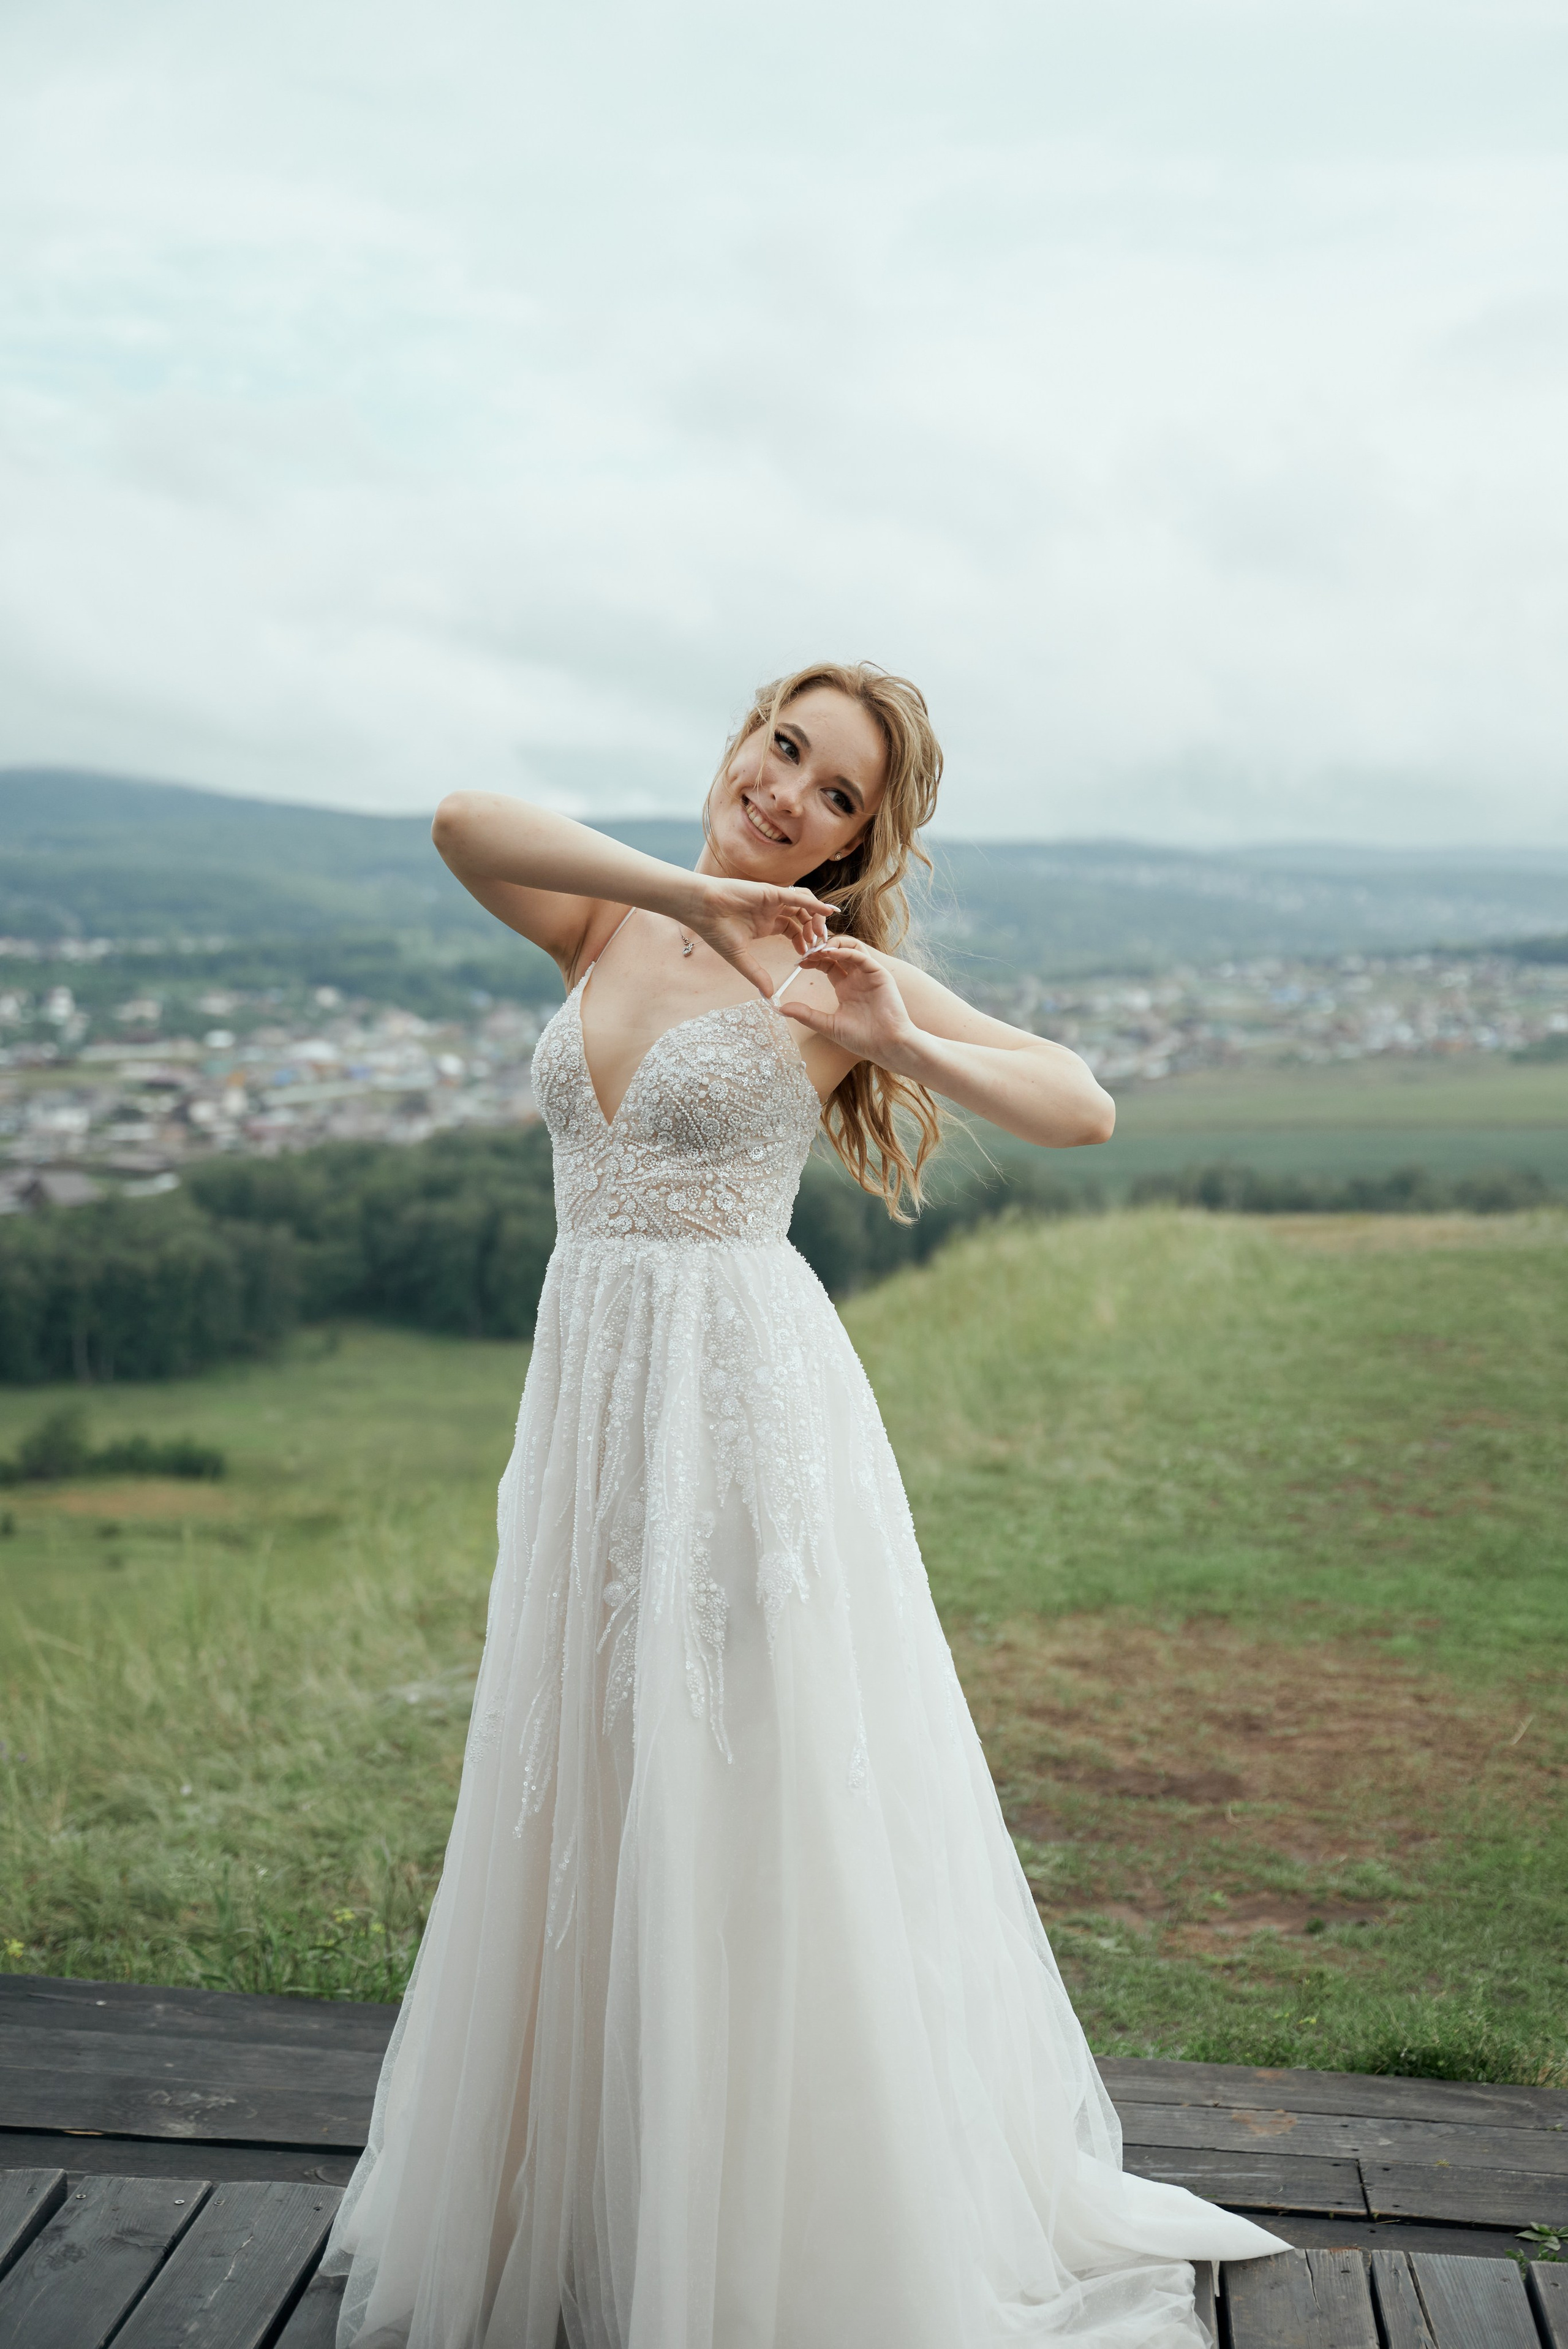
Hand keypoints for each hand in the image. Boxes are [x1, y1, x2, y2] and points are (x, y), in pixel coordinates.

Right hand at [684, 878, 835, 997]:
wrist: (701, 909)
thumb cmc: (714, 929)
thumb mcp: (739, 957)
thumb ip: (755, 974)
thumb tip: (769, 995)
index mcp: (765, 924)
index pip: (793, 932)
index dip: (803, 943)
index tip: (808, 956)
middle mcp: (772, 911)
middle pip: (802, 919)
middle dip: (814, 931)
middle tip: (820, 946)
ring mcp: (772, 900)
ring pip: (804, 906)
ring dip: (816, 919)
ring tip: (821, 934)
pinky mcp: (771, 892)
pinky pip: (797, 896)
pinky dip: (814, 902)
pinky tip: (826, 911)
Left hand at [775, 936, 920, 1068]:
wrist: (887, 1046)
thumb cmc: (862, 1039)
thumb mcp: (828, 1025)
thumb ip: (806, 1015)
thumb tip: (780, 1008)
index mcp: (845, 987)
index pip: (827, 964)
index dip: (813, 959)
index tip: (799, 961)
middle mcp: (856, 977)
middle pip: (838, 951)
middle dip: (821, 947)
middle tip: (806, 950)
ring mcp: (868, 974)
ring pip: (852, 947)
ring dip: (834, 944)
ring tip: (818, 949)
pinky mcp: (879, 974)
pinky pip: (861, 956)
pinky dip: (845, 952)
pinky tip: (831, 954)